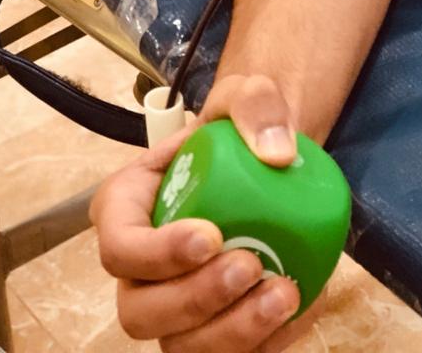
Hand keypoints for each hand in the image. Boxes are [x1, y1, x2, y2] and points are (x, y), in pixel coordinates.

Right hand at [90, 75, 319, 350]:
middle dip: (194, 300)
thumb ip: (254, 103)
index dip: (155, 254)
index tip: (211, 236)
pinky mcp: (214, 330)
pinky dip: (267, 343)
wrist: (272, 163)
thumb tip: (276, 154)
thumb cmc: (239, 131)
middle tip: (249, 266)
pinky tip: (304, 304)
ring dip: (232, 333)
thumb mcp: (245, 93)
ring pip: (181, 347)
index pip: (117, 245)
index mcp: (126, 208)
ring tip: (285, 294)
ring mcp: (174, 307)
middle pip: (141, 311)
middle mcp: (139, 270)